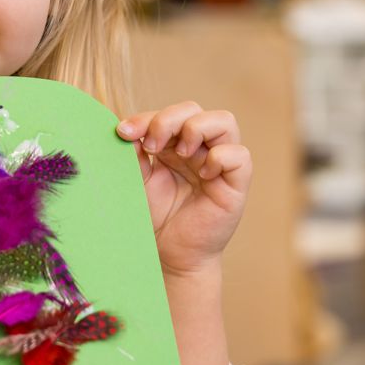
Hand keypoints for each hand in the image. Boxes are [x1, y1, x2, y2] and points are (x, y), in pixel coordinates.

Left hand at [116, 103, 250, 277]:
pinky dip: (220, 157)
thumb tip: (126, 129)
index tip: (123, 133)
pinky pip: (240, 156)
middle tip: (152, 146)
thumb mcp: (139, 180)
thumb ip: (134, 153)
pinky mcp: (236, 184)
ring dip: (196, 129)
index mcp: (175, 144)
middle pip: (194, 110)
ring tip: (180, 154)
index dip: (147, 118)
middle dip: (169, 120)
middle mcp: (200, 148)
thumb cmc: (156, 216)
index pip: (168, 115)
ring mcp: (219, 164)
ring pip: (224, 121)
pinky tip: (201, 175)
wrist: (169, 255)